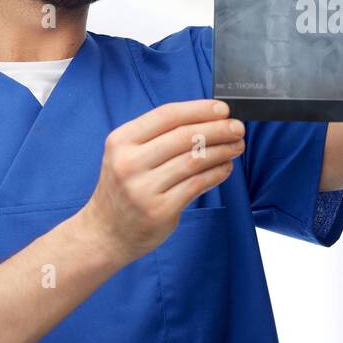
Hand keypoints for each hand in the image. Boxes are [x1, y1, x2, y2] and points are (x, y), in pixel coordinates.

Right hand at [79, 100, 244, 265]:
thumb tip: (208, 120)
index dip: (199, 109)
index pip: (167, 115)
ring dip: (222, 150)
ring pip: (195, 160)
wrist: (104, 233)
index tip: (223, 109)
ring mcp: (144, 188)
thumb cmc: (123, 188)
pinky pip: (197, 185)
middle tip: (238, 128)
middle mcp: (129, 162)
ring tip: (237, 146)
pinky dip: (217, 173)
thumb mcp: (126, 154)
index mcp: (121, 141)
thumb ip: (159, 137)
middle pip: (185, 136)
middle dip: (218, 129)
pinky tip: (226, 167)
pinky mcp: (160, 210)